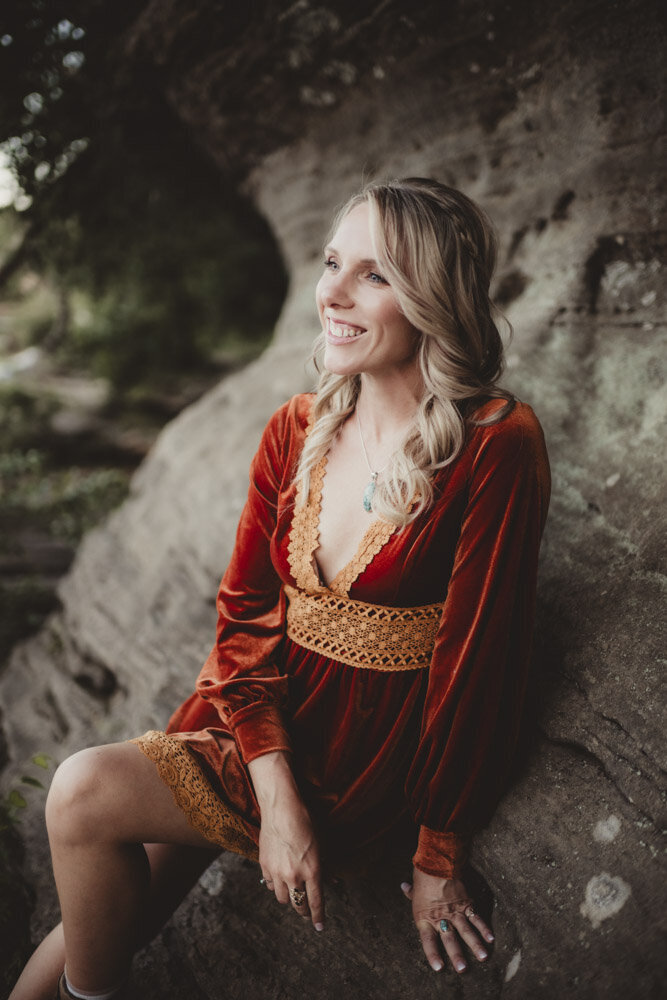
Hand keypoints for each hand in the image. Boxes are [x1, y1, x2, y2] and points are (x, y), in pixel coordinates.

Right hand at [248, 752, 323, 930]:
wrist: (281, 808)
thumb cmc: (305, 822)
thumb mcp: (322, 844)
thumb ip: (326, 866)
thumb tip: (332, 881)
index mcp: (312, 871)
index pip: (316, 903)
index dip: (318, 917)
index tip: (319, 927)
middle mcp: (294, 876)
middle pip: (298, 905)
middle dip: (304, 911)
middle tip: (307, 911)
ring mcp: (277, 872)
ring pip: (282, 898)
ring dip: (289, 897)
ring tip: (294, 891)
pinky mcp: (264, 866)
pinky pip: (270, 885)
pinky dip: (276, 886)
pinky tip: (280, 878)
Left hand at [401, 867, 493, 972]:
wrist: (437, 862)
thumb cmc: (423, 876)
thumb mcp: (415, 888)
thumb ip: (411, 894)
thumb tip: (403, 887)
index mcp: (425, 917)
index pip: (428, 940)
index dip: (433, 954)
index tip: (439, 967)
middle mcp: (441, 917)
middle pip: (449, 939)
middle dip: (457, 955)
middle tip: (462, 969)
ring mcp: (455, 911)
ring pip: (466, 931)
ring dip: (475, 945)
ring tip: (483, 957)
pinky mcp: (466, 903)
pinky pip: (475, 917)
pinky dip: (483, 928)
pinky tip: (490, 939)